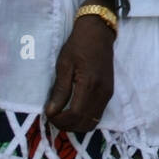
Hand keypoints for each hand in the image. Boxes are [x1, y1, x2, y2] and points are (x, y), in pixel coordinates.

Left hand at [45, 14, 114, 131]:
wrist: (99, 32)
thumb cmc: (78, 45)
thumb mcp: (64, 65)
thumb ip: (59, 90)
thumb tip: (51, 112)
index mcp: (89, 84)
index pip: (75, 115)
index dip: (60, 120)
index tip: (48, 114)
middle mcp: (102, 92)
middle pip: (85, 123)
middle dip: (67, 125)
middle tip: (54, 117)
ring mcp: (108, 93)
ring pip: (92, 122)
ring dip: (76, 124)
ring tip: (62, 115)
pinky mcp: (109, 92)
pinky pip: (97, 114)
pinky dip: (84, 118)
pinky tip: (73, 109)